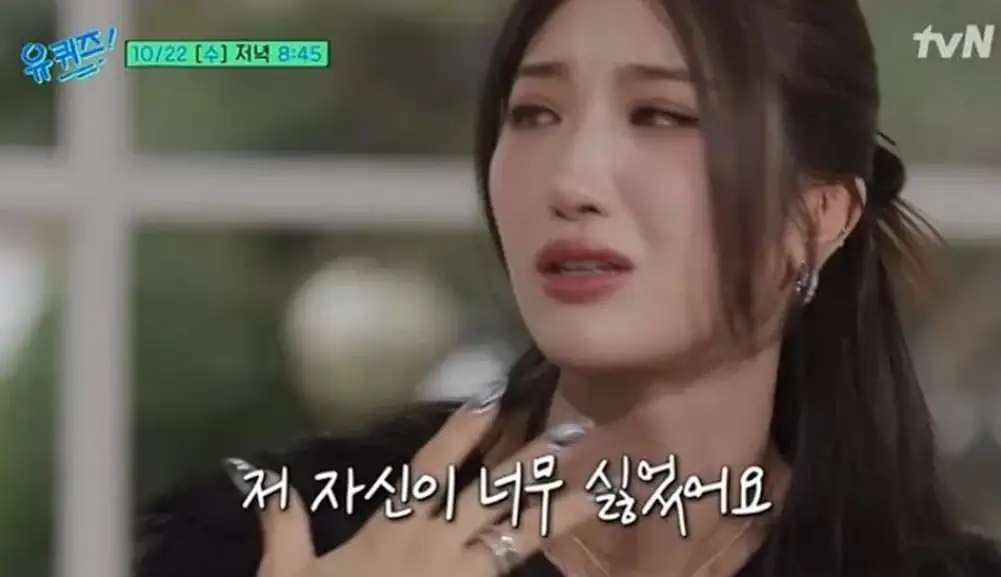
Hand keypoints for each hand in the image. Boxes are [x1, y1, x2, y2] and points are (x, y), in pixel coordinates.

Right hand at [236, 395, 600, 576]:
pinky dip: (540, 565)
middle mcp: (432, 548)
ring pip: (519, 538)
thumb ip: (284, 529)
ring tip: (602, 492)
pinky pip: (512, 576)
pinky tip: (580, 561)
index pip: (430, 470)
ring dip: (560, 512)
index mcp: (391, 532)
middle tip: (578, 434)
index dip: (459, 431)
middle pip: (492, 496)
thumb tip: (267, 483)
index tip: (489, 395)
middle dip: (534, 462)